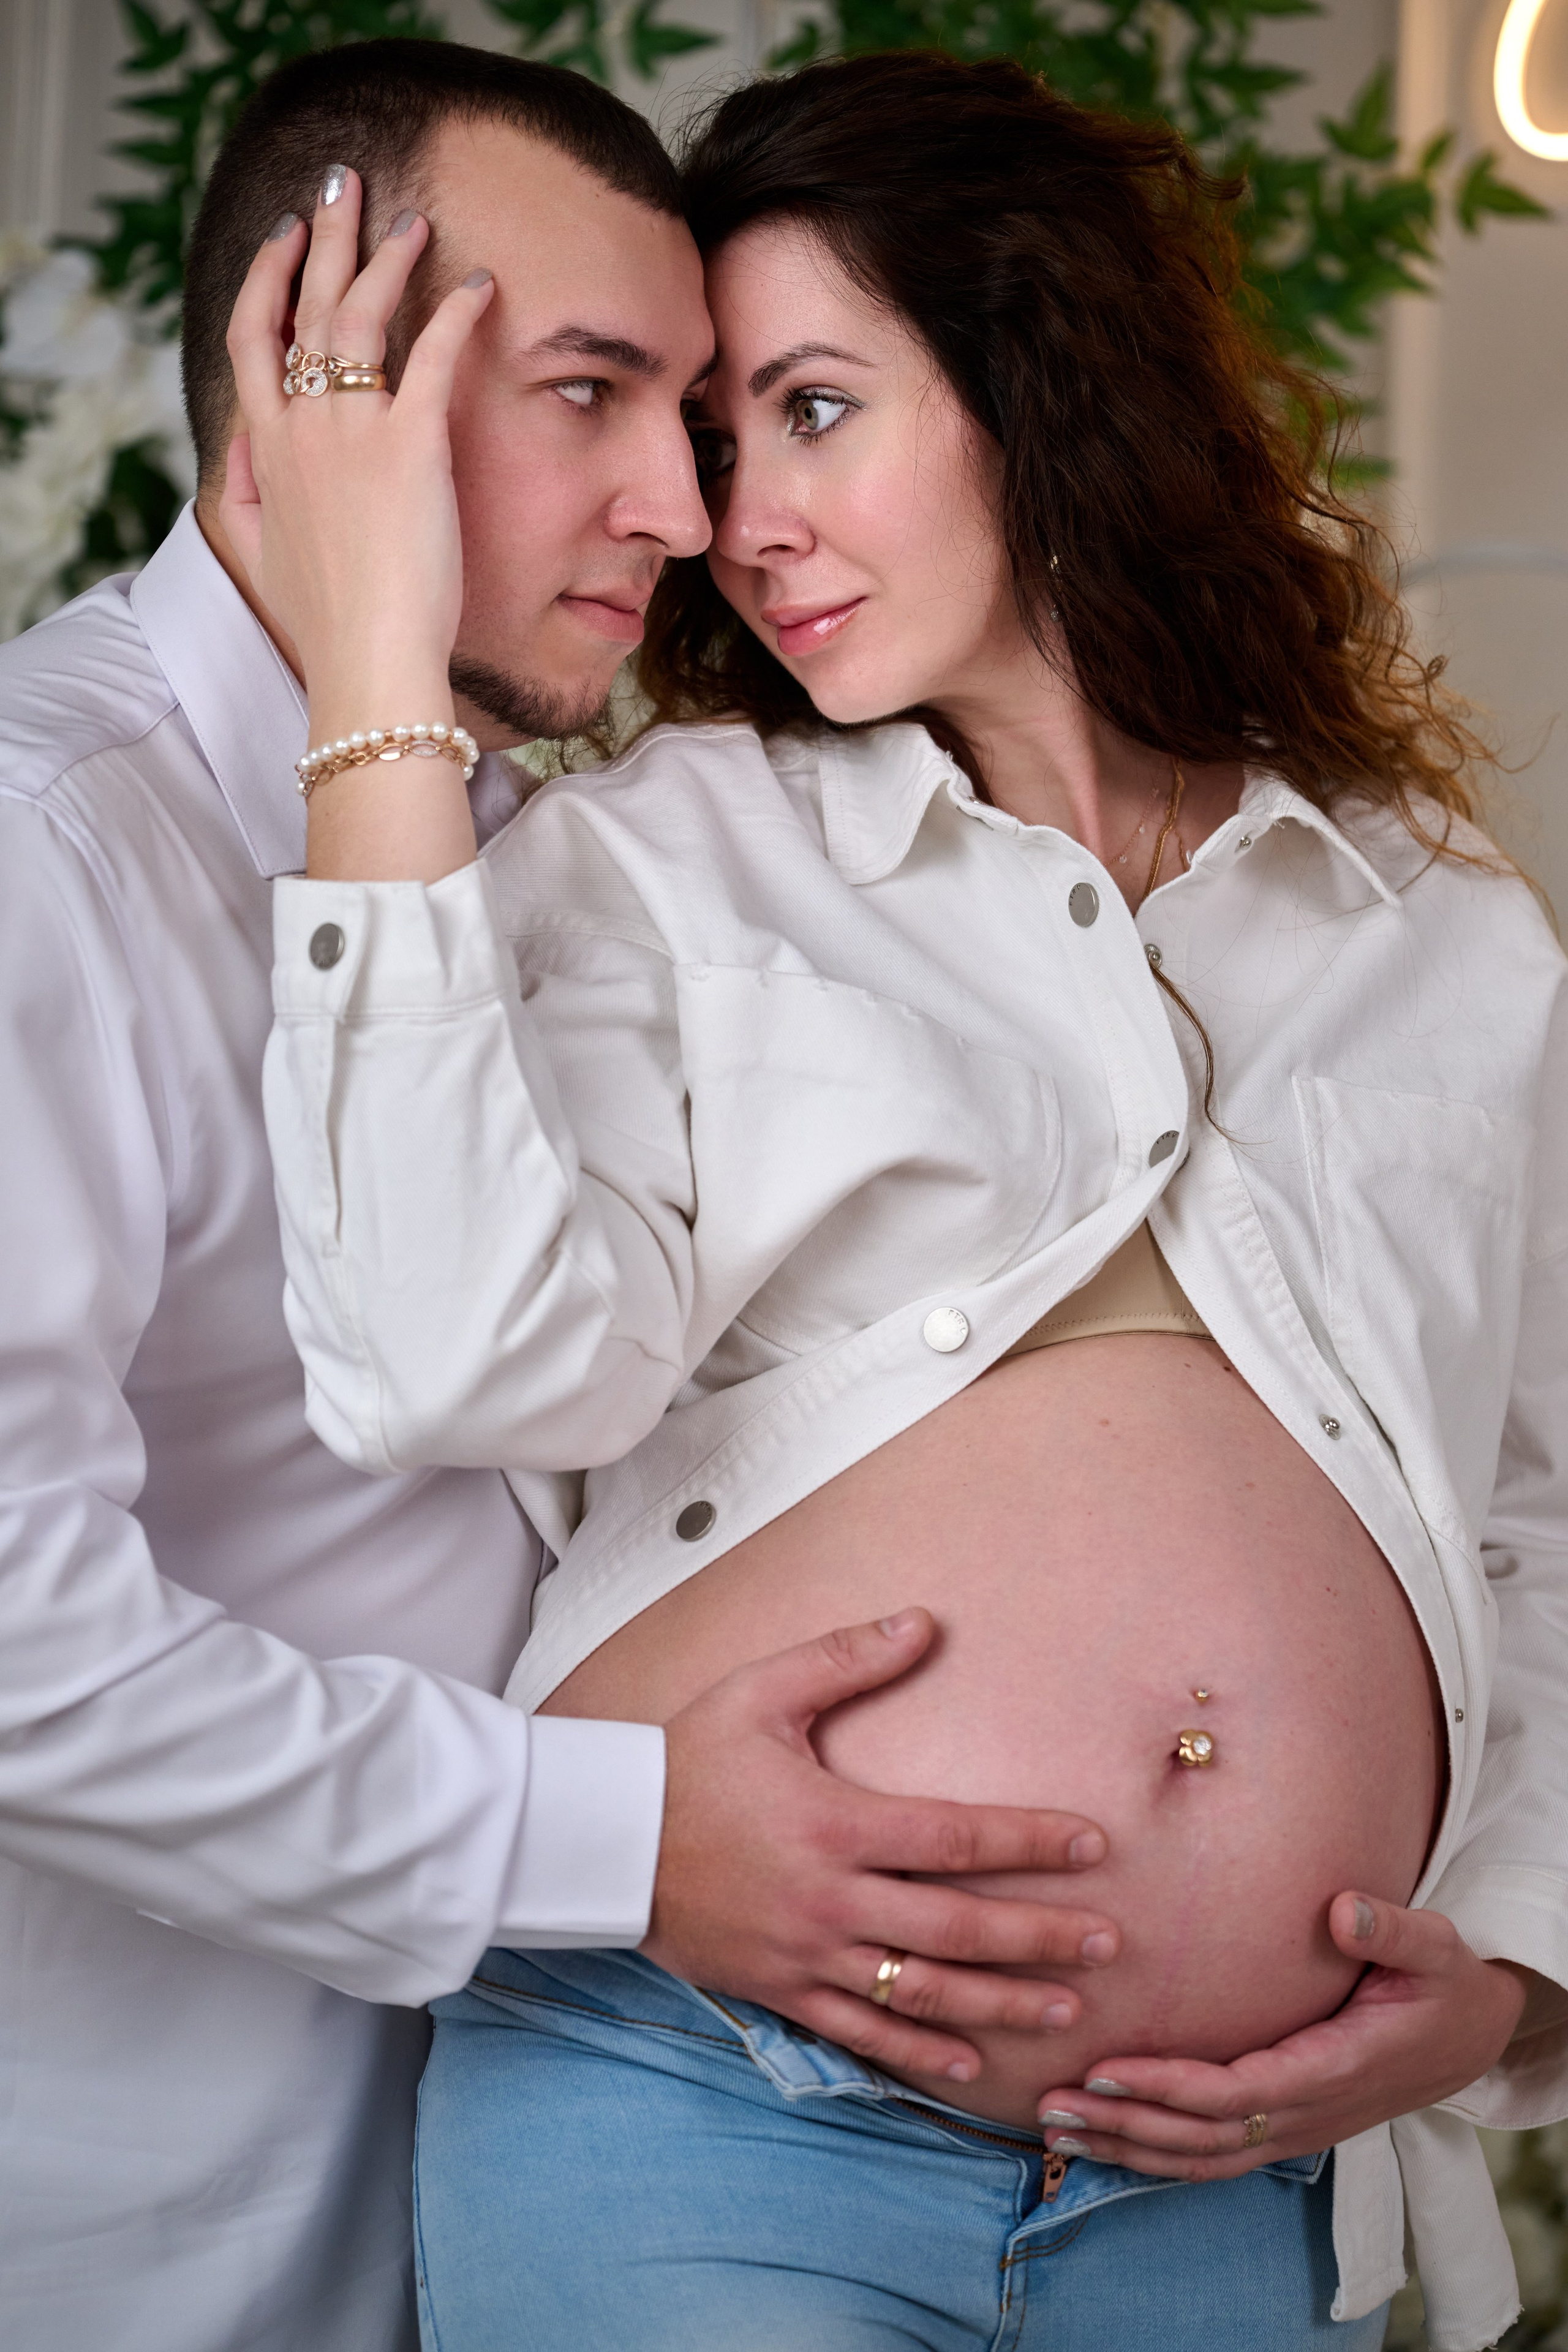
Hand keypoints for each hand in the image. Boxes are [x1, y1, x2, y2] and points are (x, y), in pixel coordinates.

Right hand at [222, 169, 491, 879]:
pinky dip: (457, 312)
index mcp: (269, 450)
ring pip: (358, 314)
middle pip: (302, 305)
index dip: (268, 280)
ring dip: (385, 258)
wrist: (368, 664)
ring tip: (413, 222)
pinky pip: (434, 356)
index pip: (253, 340)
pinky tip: (480, 284)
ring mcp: (353, 432)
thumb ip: (247, 499)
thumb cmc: (327, 626)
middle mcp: (302, 427)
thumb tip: (240, 458)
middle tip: (342, 184)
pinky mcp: (411, 446)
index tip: (284, 240)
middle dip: (321, 235)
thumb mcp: (264, 558)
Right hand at [643, 1607, 1119, 2083]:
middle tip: (1110, 1944)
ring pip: (923, 1989)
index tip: (1091, 1843)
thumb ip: (847, 1657)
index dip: (1029, 1840)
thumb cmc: (688, 1755)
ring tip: (1069, 2009)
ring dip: (1002, 2001)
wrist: (606, 1839)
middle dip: (1041, 1936)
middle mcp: (831, 1898)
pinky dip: (919, 2050)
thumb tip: (925, 1622)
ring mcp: (808, 1953)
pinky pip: (861, 2032)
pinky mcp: (782, 1989)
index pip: (955, 1836)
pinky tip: (972, 2061)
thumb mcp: (762, 1691)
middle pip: (958, 1926)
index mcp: (835, 1823)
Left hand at [1036, 1891, 1529, 2178]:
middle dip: (1126, 2124)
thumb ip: (1390, 1929)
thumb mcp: (1433, 1948)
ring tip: (1056, 2127)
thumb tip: (1342, 1911)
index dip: (1171, 2087)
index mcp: (1335, 2067)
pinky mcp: (1284, 2127)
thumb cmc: (1442, 1984)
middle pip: (1204, 2136)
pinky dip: (1155, 2157)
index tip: (1108, 2069)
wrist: (1470, 2037)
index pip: (1238, 2092)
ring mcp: (1295, 2128)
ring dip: (1128, 2147)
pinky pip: (1213, 2156)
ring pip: (1202, 2158)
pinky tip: (1104, 2143)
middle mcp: (1308, 2111)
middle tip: (1052, 2102)